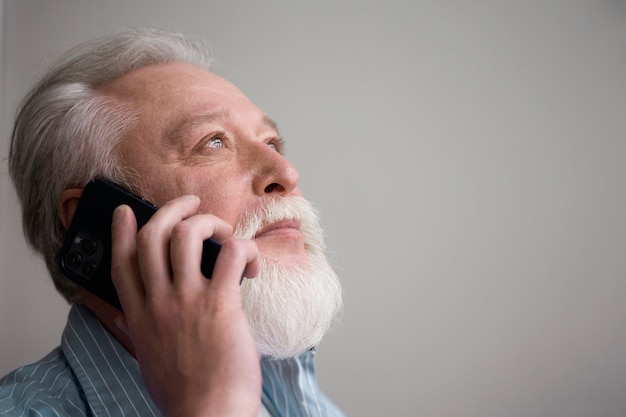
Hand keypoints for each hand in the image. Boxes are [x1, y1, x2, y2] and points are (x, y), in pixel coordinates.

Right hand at [110, 195, 260, 416]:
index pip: (122, 262)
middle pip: (154, 236)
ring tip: (225, 232)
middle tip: (192, 204)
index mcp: (139, 316)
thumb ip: (133, 333)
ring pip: (187, 234)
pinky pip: (230, 254)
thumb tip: (118, 318)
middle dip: (173, 210)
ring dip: (209, 222)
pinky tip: (250, 265)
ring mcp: (187, 300)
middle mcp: (159, 302)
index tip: (126, 212)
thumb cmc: (184, 394)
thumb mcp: (146, 360)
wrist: (208, 415)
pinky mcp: (220, 303)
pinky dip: (243, 249)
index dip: (122, 231)